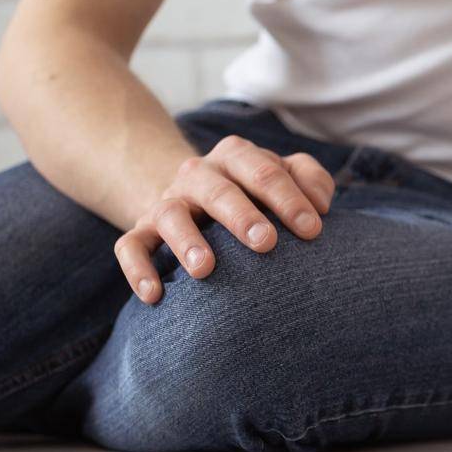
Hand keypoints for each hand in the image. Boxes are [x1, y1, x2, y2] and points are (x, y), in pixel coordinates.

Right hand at [114, 135, 334, 303]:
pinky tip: (155, 295)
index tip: (313, 230)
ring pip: (170, 215)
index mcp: (236, 156)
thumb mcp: (282, 174)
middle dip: (243, 216)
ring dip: (186, 241)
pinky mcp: (141, 229)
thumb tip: (321, 203)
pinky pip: (130, 246)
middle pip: (220, 191)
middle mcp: (198, 174)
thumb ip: (309, 178)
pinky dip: (138, 269)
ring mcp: (167, 201)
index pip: (264, 172)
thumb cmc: (254, 190)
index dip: (289, 200)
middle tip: (266, 243)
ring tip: (205, 269)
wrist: (194, 196)